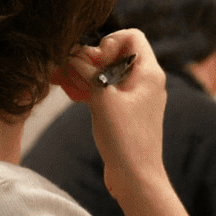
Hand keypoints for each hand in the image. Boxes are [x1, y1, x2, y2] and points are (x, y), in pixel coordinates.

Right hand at [53, 29, 168, 204]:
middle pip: (117, 53)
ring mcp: (137, 96)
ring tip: (65, 82)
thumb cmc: (125, 140)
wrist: (136, 178)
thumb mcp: (103, 99)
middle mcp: (147, 81)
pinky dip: (90, 88)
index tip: (95, 61)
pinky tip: (72, 94)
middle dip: (91, 58)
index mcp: (149, 73)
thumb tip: (72, 55)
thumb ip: (88, 72)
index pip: (132, 36)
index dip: (109, 41)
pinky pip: (107, 89)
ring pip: (108, 72)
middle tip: (72, 72)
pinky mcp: (126, 111)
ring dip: (86, 74)